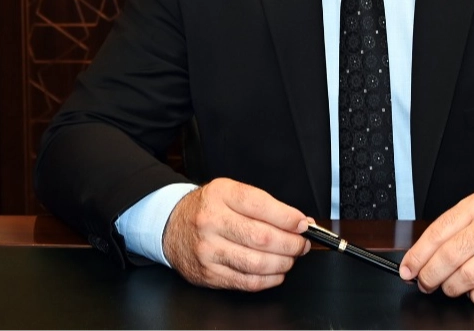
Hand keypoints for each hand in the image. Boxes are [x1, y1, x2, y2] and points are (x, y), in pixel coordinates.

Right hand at [161, 177, 310, 290]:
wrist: (170, 225)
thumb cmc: (207, 208)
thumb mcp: (230, 192)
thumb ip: (263, 205)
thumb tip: (298, 222)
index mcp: (221, 195)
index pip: (261, 205)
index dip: (288, 218)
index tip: (303, 224)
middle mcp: (212, 222)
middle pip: (262, 237)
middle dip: (291, 244)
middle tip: (302, 244)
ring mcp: (208, 250)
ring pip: (256, 263)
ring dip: (283, 263)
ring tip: (291, 257)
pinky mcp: (208, 273)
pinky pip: (246, 282)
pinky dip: (268, 280)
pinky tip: (277, 273)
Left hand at [398, 193, 473, 305]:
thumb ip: (453, 229)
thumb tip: (420, 256)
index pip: (438, 232)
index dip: (418, 255)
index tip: (408, 269)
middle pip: (449, 255)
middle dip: (430, 276)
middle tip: (426, 284)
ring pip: (468, 275)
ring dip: (453, 288)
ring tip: (452, 288)